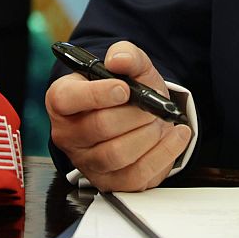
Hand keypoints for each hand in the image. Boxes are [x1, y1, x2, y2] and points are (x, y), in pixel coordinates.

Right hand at [46, 41, 191, 190]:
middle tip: (152, 107)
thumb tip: (118, 59)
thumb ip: (125, 54)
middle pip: (99, 127)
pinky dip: (163, 154)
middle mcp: (68, 134)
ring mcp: (87, 162)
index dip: (96, 94)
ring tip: (160, 121)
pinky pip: (136, 176)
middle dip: (134, 114)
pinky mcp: (110, 182)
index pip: (65, 99)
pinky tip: (175, 136)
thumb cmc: (125, 90)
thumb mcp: (128, 66)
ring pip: (117, 154)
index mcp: (63, 100)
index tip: (123, 89)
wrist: (137, 115)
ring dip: (148, 135)